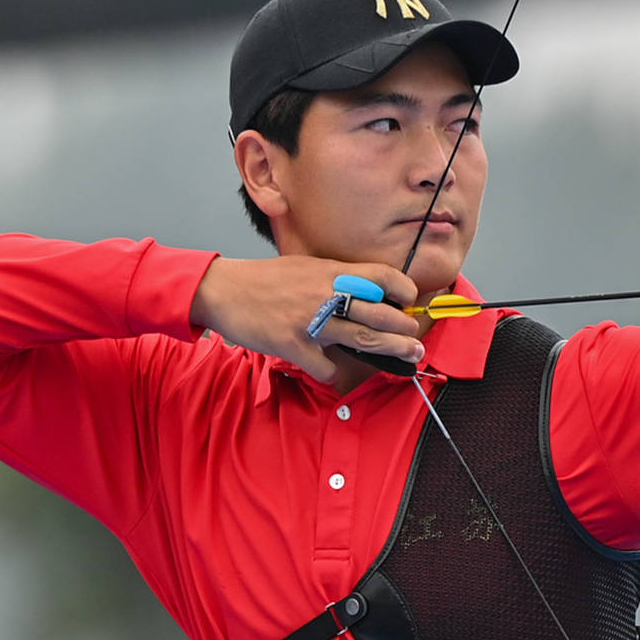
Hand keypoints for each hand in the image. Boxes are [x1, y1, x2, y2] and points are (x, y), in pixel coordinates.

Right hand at [189, 256, 424, 386]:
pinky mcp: (294, 344)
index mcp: (329, 271)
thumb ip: (331, 279)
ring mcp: (310, 320)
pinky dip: (331, 372)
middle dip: (404, 327)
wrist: (223, 290)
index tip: (410, 299)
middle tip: (416, 338)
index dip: (401, 287)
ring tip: (408, 355)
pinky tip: (330, 371)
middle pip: (378, 312)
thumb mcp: (302, 268)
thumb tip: (362, 293)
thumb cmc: (263, 280)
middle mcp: (324, 294)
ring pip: (362, 337)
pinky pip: (325, 366)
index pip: (378, 274)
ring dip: (390, 349)